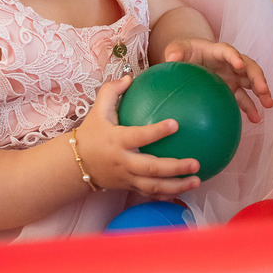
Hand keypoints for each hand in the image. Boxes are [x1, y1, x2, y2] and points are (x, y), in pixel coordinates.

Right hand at [73, 77, 201, 197]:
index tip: (176, 124)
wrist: (75, 165)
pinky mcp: (129, 187)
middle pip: (151, 168)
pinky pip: (150, 193)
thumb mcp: (97, 111)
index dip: (156, 132)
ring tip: (197, 180)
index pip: (139, 136)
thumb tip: (130, 77)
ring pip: (154, 186)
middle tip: (195, 163)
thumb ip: (111, 92)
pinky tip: (186, 190)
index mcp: (117, 141)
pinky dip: (168, 194)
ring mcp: (127, 177)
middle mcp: (123, 162)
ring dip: (177, 185)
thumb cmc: (91, 134)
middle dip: (175, 168)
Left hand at [163, 38, 272, 122]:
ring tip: (269, 105)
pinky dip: (251, 108)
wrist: (190, 58)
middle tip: (263, 90)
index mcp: (217, 51)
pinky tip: (256, 120)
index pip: (228, 52)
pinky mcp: (233, 89)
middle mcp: (231, 63)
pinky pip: (245, 99)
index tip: (239, 64)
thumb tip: (171, 57)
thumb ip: (175, 52)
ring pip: (252, 83)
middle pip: (249, 67)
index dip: (234, 57)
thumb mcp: (177, 49)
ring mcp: (234, 77)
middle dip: (258, 78)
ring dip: (262, 93)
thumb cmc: (184, 52)